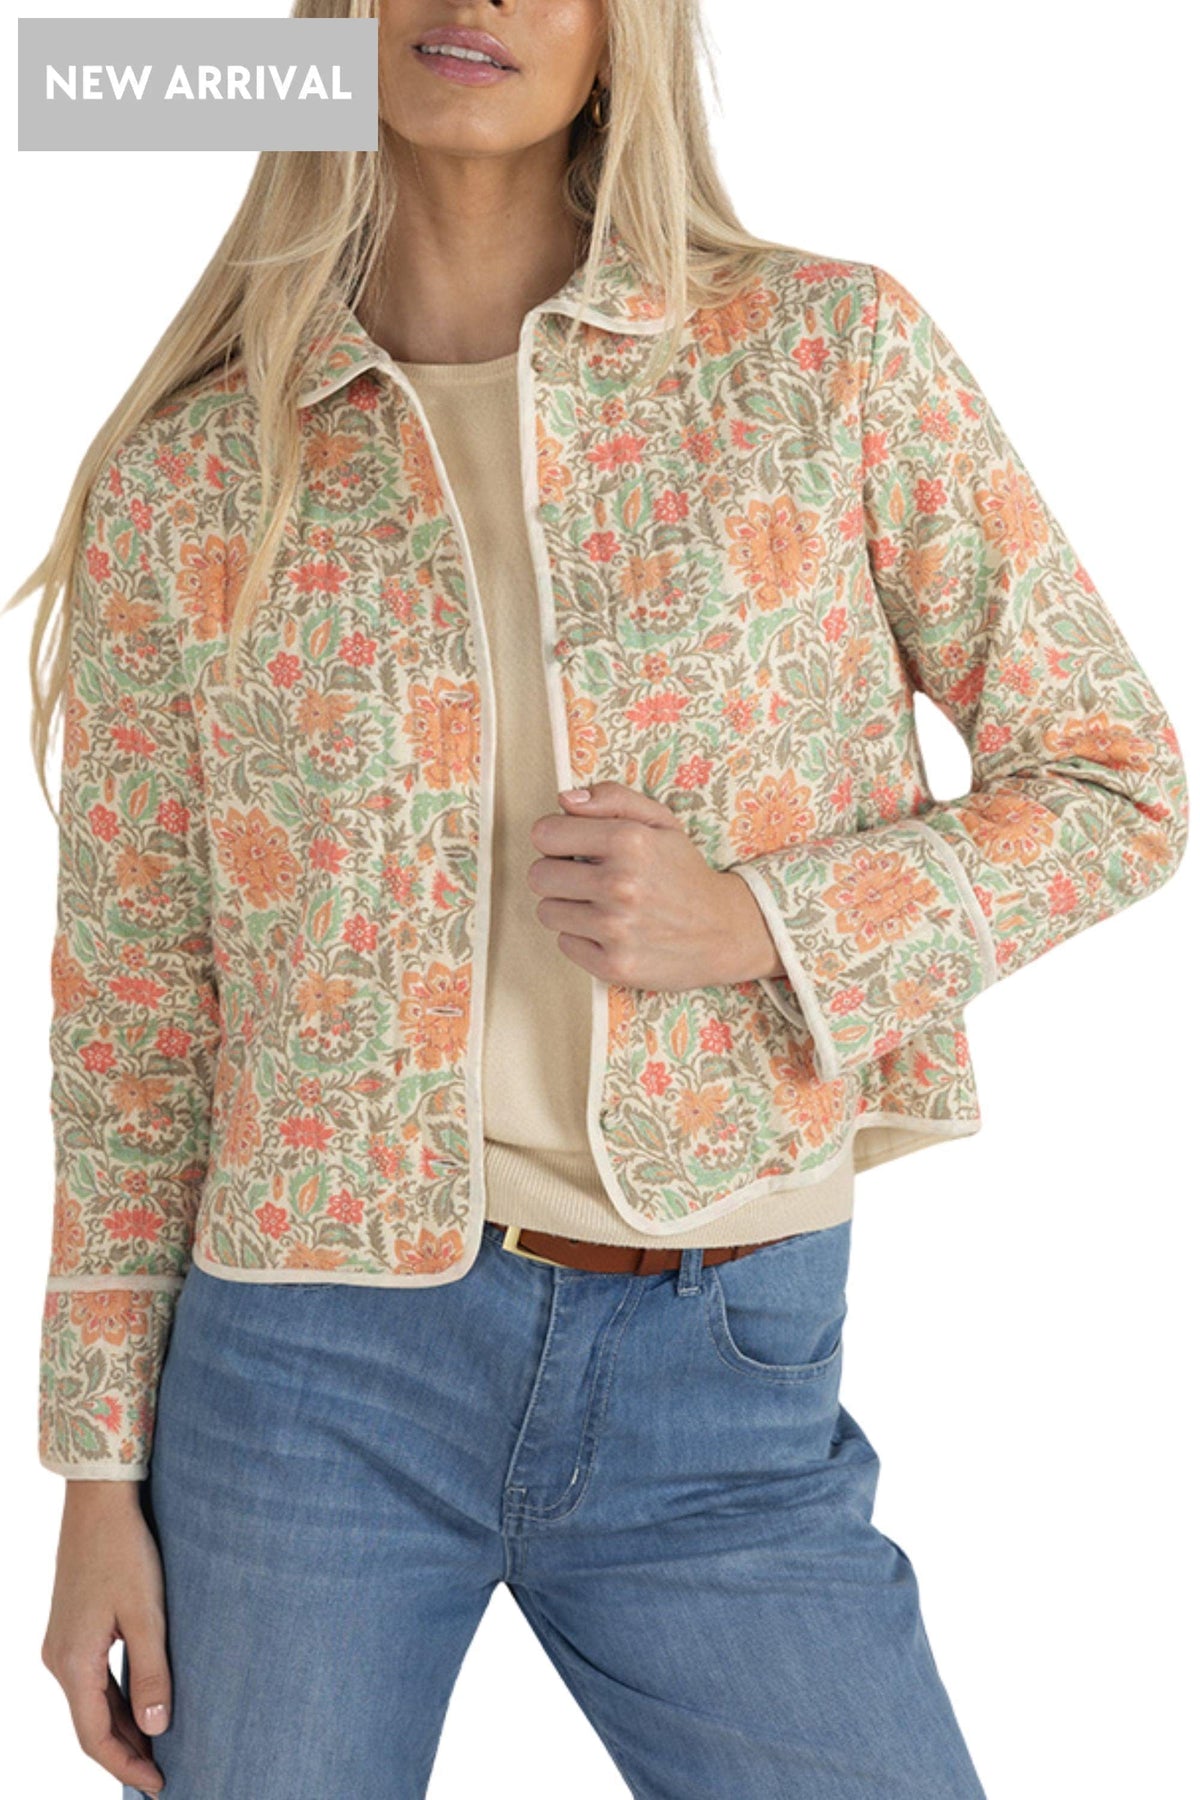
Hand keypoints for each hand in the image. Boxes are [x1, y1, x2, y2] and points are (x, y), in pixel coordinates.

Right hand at [41, 1480, 169, 1794]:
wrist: (98, 1501)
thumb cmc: (124, 1551)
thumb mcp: (146, 1613)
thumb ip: (151, 1672)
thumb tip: (156, 1728)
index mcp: (72, 1663)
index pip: (95, 1738)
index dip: (126, 1766)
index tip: (157, 1786)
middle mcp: (58, 1660)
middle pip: (91, 1725)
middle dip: (125, 1753)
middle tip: (162, 1774)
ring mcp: (61, 1644)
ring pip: (91, 1702)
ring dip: (122, 1726)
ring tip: (157, 1747)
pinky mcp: (71, 1628)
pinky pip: (91, 1679)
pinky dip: (115, 1699)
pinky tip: (140, 1704)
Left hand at [527, 780, 785, 989]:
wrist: (725, 931)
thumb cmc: (685, 873)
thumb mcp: (660, 822)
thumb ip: (612, 800)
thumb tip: (564, 800)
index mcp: (629, 841)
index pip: (544, 834)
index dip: (555, 838)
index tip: (571, 847)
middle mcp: (620, 885)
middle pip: (538, 876)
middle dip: (557, 874)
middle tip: (585, 878)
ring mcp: (616, 929)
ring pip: (547, 912)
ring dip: (568, 907)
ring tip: (601, 905)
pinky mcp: (614, 965)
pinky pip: (564, 944)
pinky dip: (582, 938)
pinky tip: (610, 931)